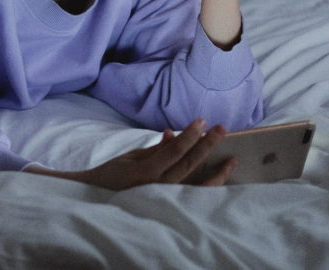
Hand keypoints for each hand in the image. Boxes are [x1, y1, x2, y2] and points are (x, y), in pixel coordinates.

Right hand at [25, 119, 236, 190]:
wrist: (97, 202)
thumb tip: (175, 135)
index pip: (174, 150)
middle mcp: (157, 187)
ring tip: (231, 160)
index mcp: (145, 171)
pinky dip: (207, 187)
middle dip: (207, 145)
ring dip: (216, 172)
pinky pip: (192, 196)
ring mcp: (164, 199)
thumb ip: (156, 148)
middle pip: (189, 164)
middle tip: (222, 129)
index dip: (189, 135)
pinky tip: (219, 178)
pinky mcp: (168, 207)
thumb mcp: (131, 157)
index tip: (202, 121)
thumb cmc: (112, 176)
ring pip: (196, 186)